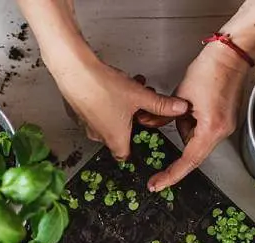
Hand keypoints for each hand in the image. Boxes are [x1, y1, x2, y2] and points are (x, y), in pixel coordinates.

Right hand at [49, 53, 189, 159]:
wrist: (75, 73)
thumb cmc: (102, 88)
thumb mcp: (140, 95)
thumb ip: (161, 104)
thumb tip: (179, 108)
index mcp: (115, 138)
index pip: (126, 156)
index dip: (136, 147)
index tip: (142, 138)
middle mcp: (99, 135)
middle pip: (120, 135)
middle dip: (133, 120)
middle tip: (140, 106)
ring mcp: (88, 125)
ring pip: (110, 121)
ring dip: (122, 109)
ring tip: (129, 90)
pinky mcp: (80, 112)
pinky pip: (97, 113)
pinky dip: (107, 103)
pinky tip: (112, 86)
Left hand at [145, 43, 249, 191]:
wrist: (231, 54)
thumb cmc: (210, 70)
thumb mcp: (179, 95)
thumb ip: (163, 115)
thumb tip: (149, 123)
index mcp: (211, 129)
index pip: (188, 161)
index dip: (171, 175)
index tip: (157, 184)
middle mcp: (222, 132)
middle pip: (192, 150)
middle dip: (178, 137)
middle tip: (166, 127)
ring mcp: (225, 126)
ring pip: (196, 139)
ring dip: (185, 125)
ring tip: (188, 102)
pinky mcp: (224, 120)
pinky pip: (202, 130)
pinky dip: (192, 121)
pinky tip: (192, 104)